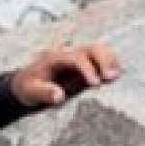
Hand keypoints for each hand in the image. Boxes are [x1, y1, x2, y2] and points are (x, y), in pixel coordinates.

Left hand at [7, 41, 121, 109]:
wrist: (27, 84)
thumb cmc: (28, 88)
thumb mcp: (31, 92)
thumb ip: (44, 93)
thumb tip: (60, 96)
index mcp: (56, 58)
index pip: (76, 58)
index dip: (87, 69)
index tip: (96, 83)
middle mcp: (70, 54)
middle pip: (92, 48)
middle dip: (104, 60)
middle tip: (112, 78)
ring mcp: (80, 59)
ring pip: (100, 51)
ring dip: (111, 61)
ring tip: (116, 78)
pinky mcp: (87, 67)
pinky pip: (103, 61)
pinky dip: (112, 66)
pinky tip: (117, 78)